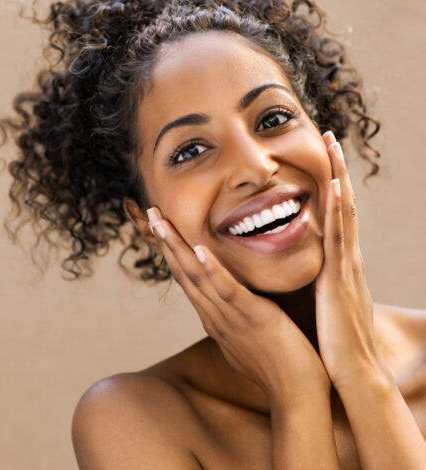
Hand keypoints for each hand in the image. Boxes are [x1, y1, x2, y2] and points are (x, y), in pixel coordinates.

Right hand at [147, 208, 330, 404]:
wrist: (296, 395)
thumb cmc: (278, 365)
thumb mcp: (248, 334)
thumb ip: (236, 314)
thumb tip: (232, 301)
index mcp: (214, 316)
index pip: (187, 278)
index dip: (172, 251)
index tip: (161, 226)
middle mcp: (214, 315)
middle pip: (183, 272)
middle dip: (166, 241)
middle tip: (150, 211)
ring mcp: (230, 317)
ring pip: (196, 277)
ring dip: (177, 247)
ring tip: (161, 221)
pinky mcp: (252, 318)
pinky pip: (228, 290)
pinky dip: (211, 269)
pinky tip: (198, 249)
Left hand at [315, 132, 390, 387]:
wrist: (354, 373)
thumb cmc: (336, 342)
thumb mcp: (327, 305)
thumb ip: (321, 285)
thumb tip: (312, 276)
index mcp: (340, 265)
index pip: (336, 218)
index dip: (332, 187)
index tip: (324, 159)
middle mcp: (346, 259)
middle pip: (342, 205)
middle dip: (337, 171)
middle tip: (329, 137)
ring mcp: (346, 266)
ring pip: (343, 212)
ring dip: (338, 177)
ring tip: (331, 145)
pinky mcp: (340, 278)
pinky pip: (339, 236)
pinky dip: (338, 209)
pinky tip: (334, 186)